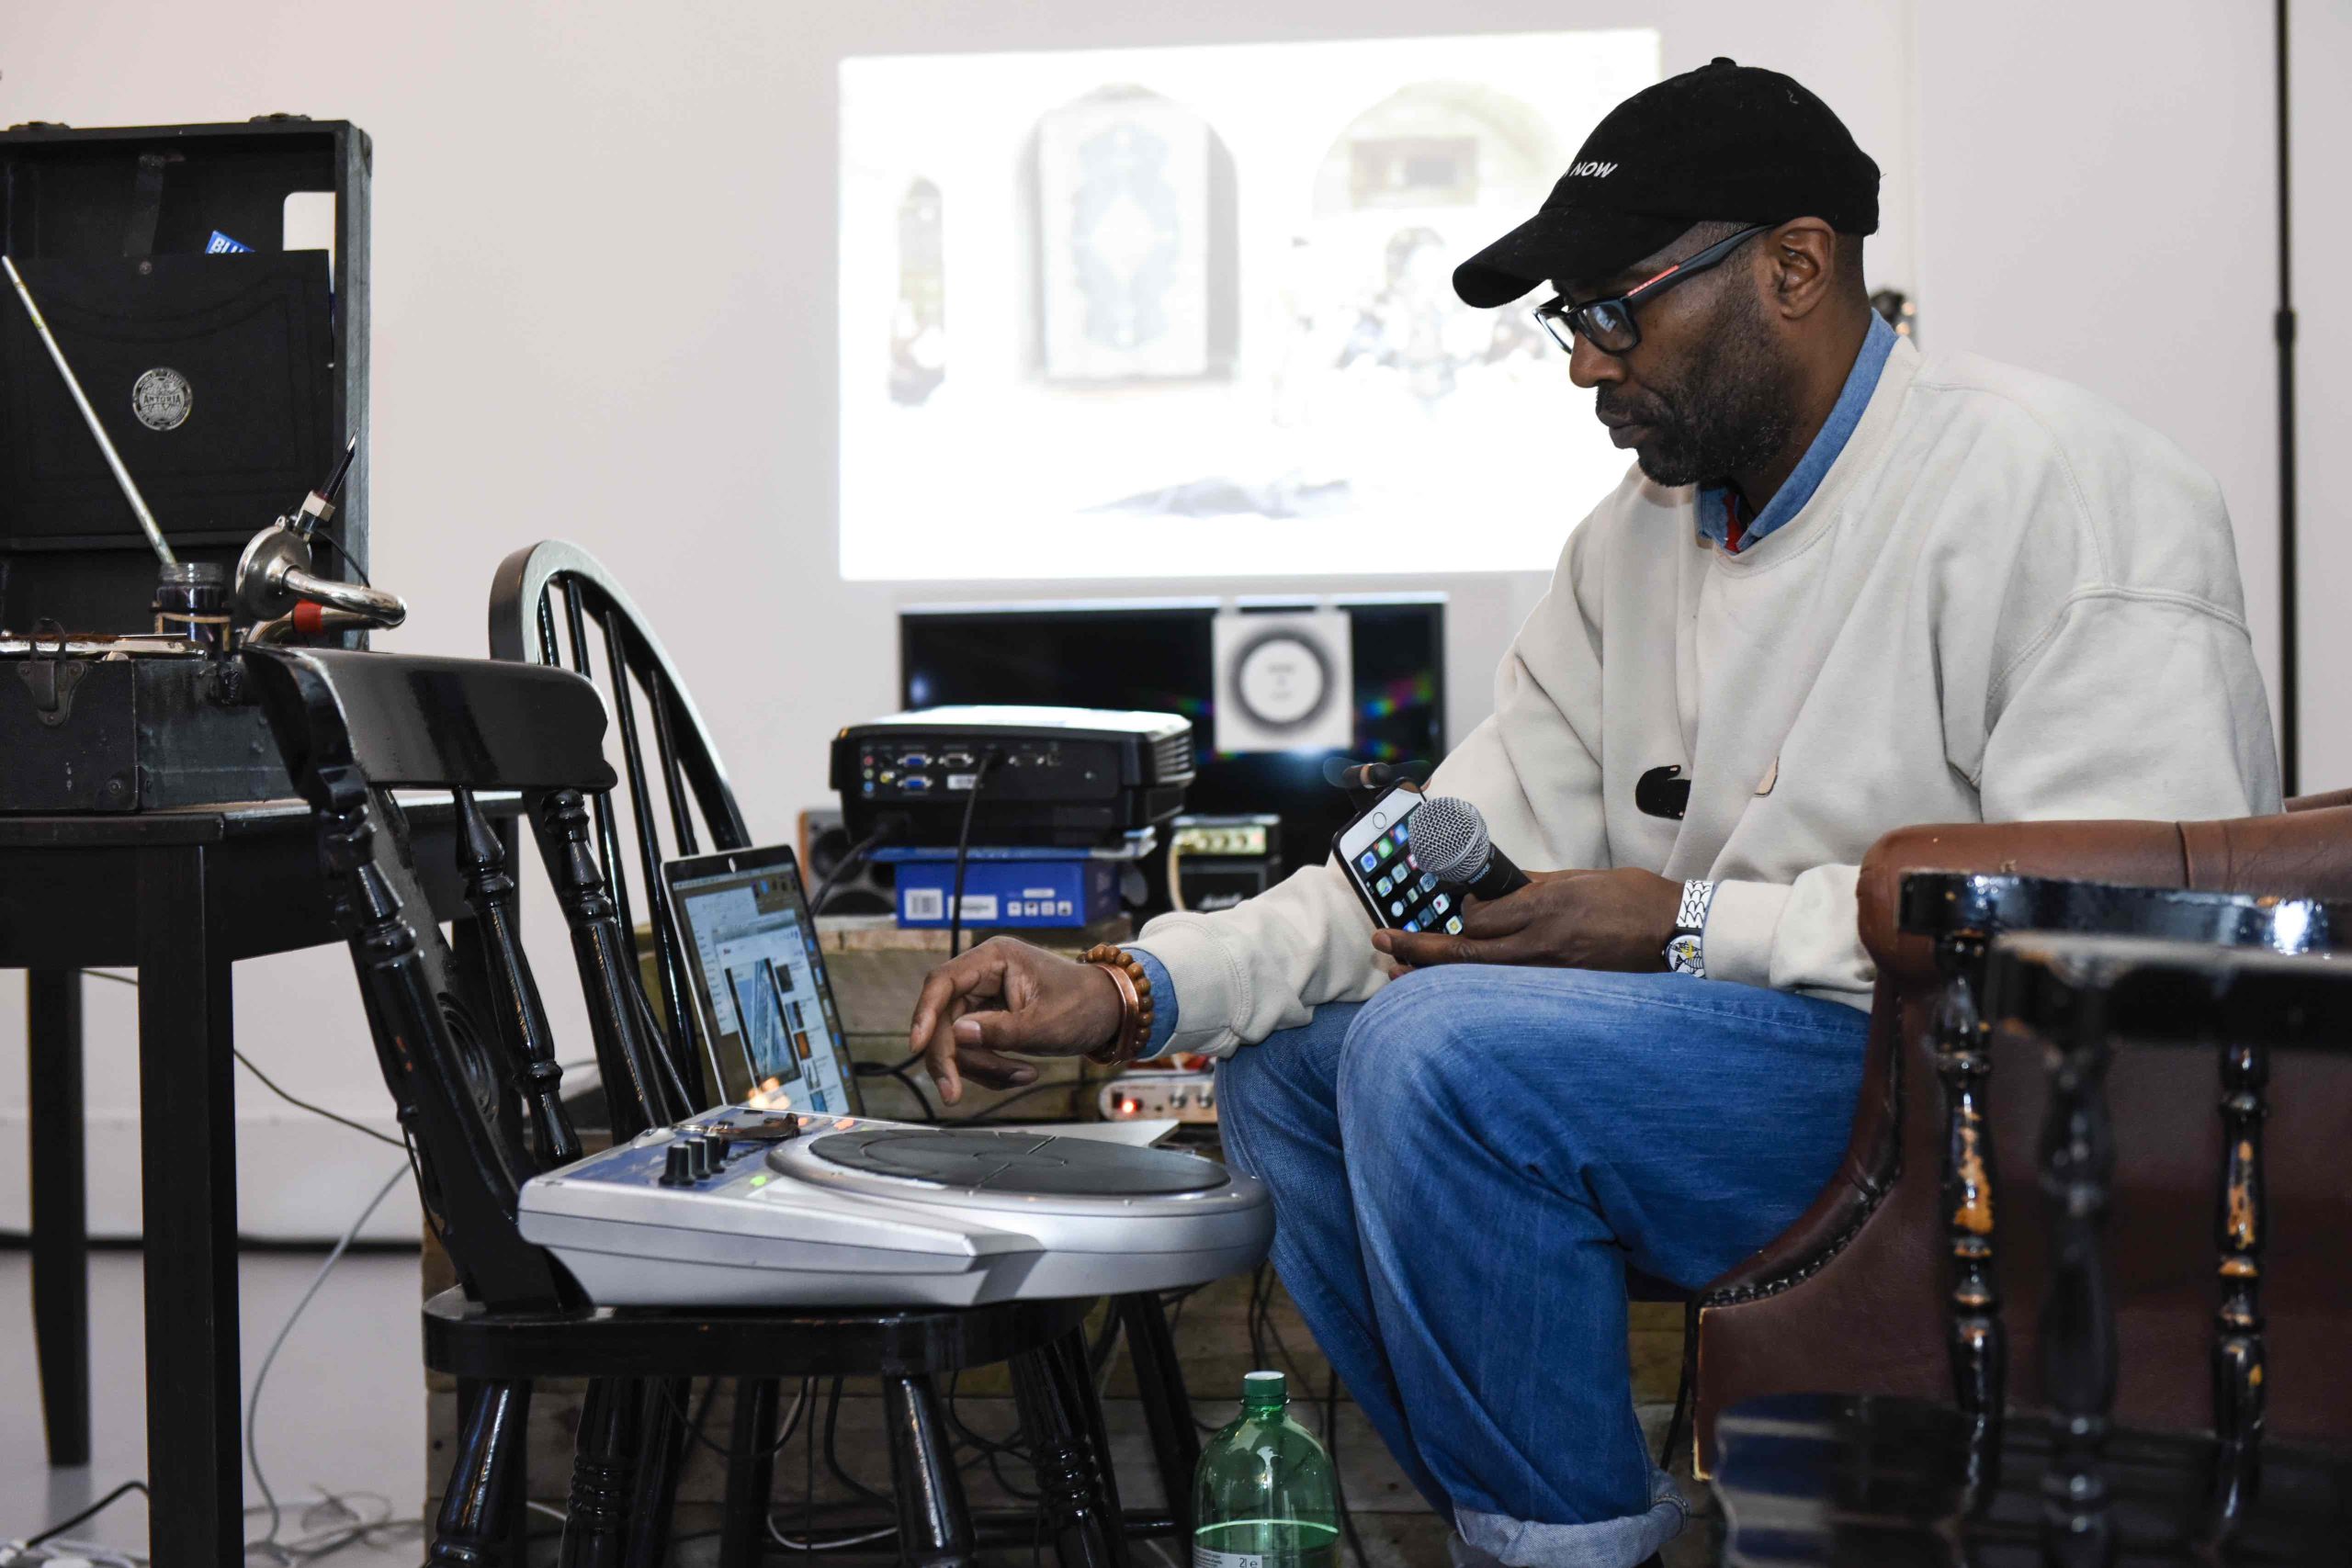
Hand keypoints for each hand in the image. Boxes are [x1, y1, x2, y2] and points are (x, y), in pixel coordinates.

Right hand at [906, 937, 1124, 1103]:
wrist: (1111, 1012)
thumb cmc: (1085, 1006)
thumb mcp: (1045, 1024)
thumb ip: (1000, 1031)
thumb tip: (957, 1034)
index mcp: (995, 958)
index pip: (943, 983)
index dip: (924, 1014)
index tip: (917, 1046)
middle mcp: (984, 974)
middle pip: (944, 1018)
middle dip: (953, 1058)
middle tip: (954, 1093)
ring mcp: (985, 997)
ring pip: (956, 1039)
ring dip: (982, 1067)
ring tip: (1022, 1076)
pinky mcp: (990, 1019)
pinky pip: (974, 1048)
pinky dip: (991, 1068)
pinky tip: (1021, 1073)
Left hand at [1371, 867, 1680, 972]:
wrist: (1681, 936)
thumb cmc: (1637, 902)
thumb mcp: (1581, 879)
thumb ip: (1536, 887)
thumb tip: (1499, 891)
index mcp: (1545, 905)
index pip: (1478, 917)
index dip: (1456, 917)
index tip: (1448, 912)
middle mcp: (1542, 941)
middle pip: (1464, 952)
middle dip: (1416, 949)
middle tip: (1383, 943)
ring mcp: (1551, 973)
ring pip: (1478, 979)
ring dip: (1435, 974)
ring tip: (1399, 971)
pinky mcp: (1564, 991)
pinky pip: (1507, 993)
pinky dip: (1475, 991)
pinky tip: (1453, 991)